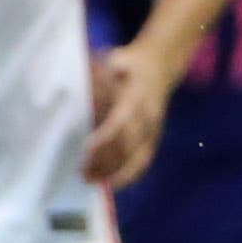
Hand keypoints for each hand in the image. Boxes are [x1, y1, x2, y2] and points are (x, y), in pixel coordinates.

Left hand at [81, 43, 176, 187]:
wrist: (160, 65)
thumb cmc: (129, 63)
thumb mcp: (116, 59)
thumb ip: (102, 71)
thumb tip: (85, 80)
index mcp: (136, 97)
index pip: (121, 121)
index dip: (105, 137)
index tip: (87, 149)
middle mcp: (147, 116)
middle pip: (127, 145)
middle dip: (105, 161)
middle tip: (81, 172)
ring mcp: (153, 129)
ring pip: (135, 157)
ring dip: (113, 172)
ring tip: (90, 181)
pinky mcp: (154, 138)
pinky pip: (144, 161)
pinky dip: (128, 175)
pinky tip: (110, 184)